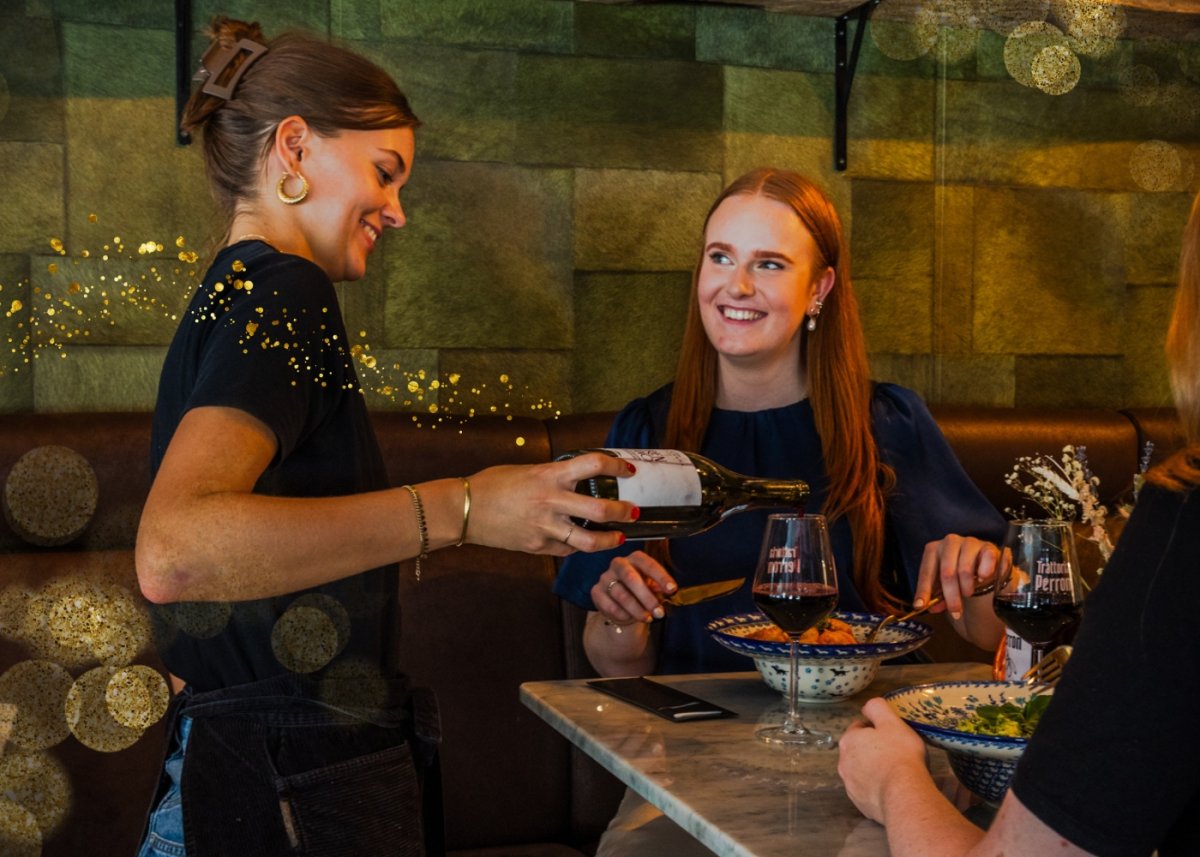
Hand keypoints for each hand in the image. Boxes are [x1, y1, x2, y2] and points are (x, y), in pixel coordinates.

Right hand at [467, 453, 637, 555]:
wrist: (464, 510)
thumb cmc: (492, 485)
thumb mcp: (527, 471)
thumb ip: (553, 476)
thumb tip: (575, 479)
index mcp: (550, 475)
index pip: (593, 465)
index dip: (616, 466)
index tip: (628, 470)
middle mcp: (552, 501)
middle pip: (601, 510)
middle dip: (624, 512)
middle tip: (634, 511)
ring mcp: (545, 527)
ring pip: (589, 541)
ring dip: (609, 541)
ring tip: (618, 538)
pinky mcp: (537, 546)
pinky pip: (566, 549)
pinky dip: (577, 546)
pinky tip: (582, 543)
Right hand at [592, 551, 677, 626]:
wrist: (622, 607)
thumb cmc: (639, 593)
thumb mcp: (652, 588)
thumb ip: (659, 587)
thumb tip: (667, 589)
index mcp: (635, 559)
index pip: (648, 563)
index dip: (661, 576)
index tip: (672, 589)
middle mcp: (618, 564)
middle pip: (631, 578)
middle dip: (647, 597)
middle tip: (658, 611)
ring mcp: (605, 577)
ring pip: (621, 595)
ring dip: (637, 610)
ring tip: (648, 618)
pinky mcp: (596, 591)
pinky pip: (610, 606)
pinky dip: (623, 615)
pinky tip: (630, 617)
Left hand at [837, 697, 928, 823]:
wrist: (904, 796)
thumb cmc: (900, 755)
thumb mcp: (892, 722)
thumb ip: (878, 708)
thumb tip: (869, 705)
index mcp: (849, 740)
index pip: (859, 727)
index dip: (876, 728)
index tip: (891, 733)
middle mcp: (843, 762)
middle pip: (858, 750)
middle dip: (873, 749)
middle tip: (895, 752)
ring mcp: (850, 785)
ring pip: (861, 771)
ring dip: (874, 769)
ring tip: (895, 772)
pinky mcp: (859, 803)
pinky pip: (868, 791)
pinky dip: (877, 788)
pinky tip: (892, 788)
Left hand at [916, 535, 1000, 620]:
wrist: (983, 562)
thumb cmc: (958, 572)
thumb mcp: (945, 584)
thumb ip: (938, 596)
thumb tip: (932, 608)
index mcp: (933, 550)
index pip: (926, 573)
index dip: (924, 591)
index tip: (921, 606)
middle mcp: (949, 542)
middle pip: (947, 573)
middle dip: (950, 596)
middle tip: (955, 611)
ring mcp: (969, 542)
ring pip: (965, 570)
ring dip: (967, 587)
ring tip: (967, 593)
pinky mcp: (987, 546)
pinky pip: (986, 561)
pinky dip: (984, 574)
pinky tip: (982, 578)